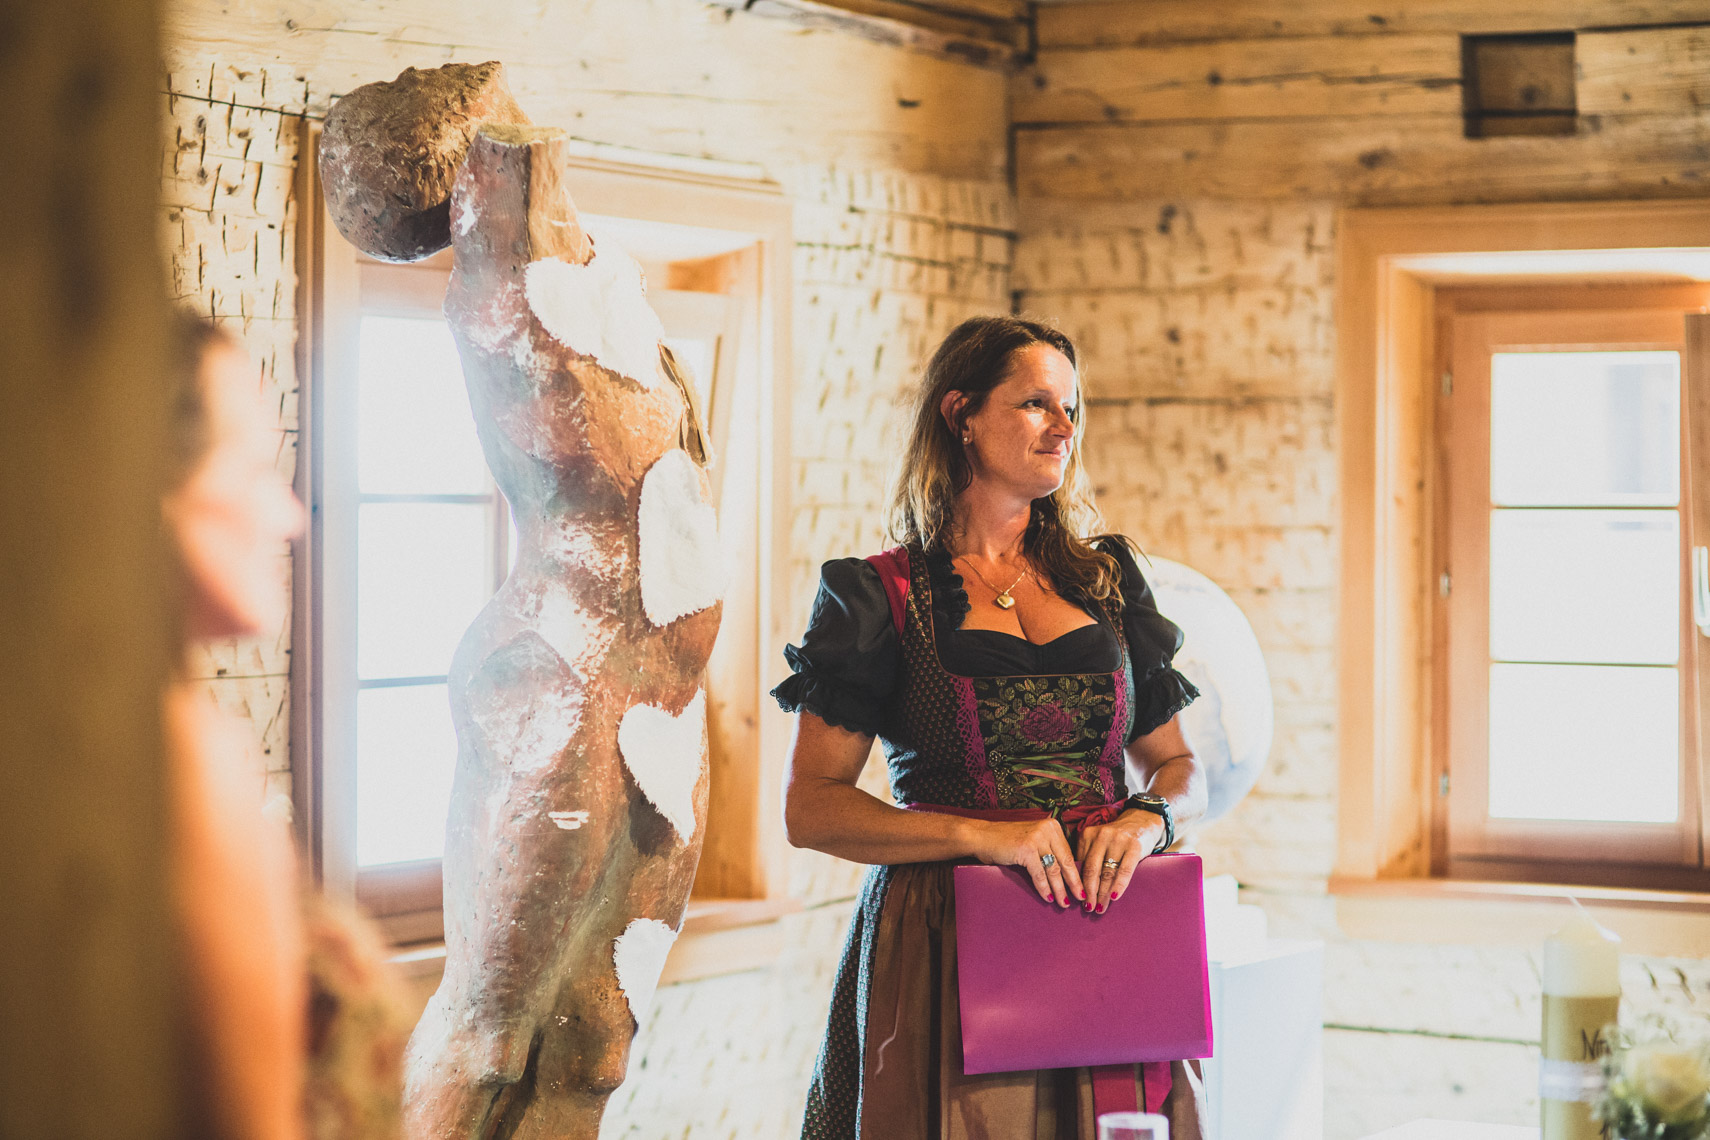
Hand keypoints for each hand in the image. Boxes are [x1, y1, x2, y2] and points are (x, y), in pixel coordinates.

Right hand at [967, 817, 1083, 906]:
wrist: (982, 836)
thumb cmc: (1007, 841)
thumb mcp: (1034, 840)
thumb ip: (1049, 850)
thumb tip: (1068, 874)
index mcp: (1053, 826)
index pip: (1069, 853)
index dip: (1076, 872)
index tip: (1082, 886)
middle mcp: (1047, 830)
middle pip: (1065, 862)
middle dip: (1074, 883)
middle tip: (1081, 898)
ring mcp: (1036, 839)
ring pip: (1054, 870)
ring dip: (1060, 890)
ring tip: (1064, 903)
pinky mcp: (1026, 849)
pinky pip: (1039, 874)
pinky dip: (1044, 888)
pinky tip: (1048, 898)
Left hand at [1076, 809, 1163, 911]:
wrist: (1143, 820)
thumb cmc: (1117, 837)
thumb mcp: (1100, 842)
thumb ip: (1090, 857)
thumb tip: (1079, 886)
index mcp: (1088, 834)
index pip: (1080, 864)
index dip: (1077, 883)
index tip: (1077, 898)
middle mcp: (1101, 835)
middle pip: (1091, 869)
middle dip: (1089, 892)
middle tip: (1088, 908)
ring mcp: (1118, 840)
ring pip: (1107, 872)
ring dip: (1103, 893)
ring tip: (1100, 907)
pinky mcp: (1134, 846)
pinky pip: (1124, 870)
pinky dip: (1119, 885)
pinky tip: (1114, 897)